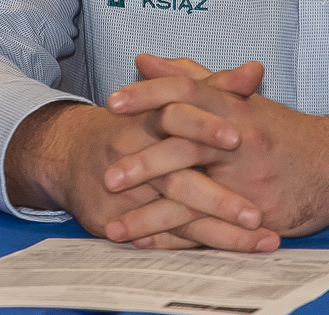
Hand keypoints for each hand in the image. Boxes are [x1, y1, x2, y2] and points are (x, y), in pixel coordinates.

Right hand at [3, 75, 276, 250]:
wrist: (69, 153)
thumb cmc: (134, 124)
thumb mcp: (170, 99)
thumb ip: (215, 87)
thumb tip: (255, 70)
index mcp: (147, 119)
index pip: (175, 117)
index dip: (205, 126)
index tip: (240, 137)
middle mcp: (131, 156)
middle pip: (176, 179)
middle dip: (218, 199)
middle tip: (256, 214)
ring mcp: (121, 194)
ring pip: (173, 218)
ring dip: (217, 232)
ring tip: (259, 240)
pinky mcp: (111, 222)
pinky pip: (157, 240)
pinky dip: (190, 249)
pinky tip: (224, 258)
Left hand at [104, 55, 328, 237]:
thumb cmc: (284, 131)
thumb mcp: (242, 99)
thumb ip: (191, 78)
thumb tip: (145, 60)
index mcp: (235, 106)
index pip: (186, 93)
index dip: (148, 95)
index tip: (112, 101)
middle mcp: (242, 140)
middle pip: (187, 146)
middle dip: (144, 161)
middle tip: (107, 174)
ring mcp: (250, 180)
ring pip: (194, 196)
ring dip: (150, 213)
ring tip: (113, 225)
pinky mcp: (258, 215)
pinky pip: (210, 230)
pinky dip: (175, 239)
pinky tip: (145, 244)